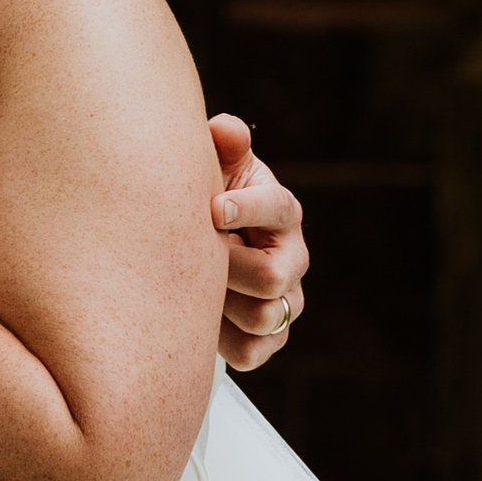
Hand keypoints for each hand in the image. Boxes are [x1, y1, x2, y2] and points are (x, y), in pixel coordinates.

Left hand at [207, 114, 308, 370]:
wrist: (197, 249)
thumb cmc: (205, 200)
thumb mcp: (213, 168)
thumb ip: (222, 146)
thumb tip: (223, 129)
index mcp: (282, 211)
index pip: (279, 208)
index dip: (246, 209)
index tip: (212, 209)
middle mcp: (293, 258)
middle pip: (270, 275)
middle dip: (225, 267)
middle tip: (190, 257)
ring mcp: (286, 301)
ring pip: (261, 317)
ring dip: (217, 303)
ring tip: (188, 286)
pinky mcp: (270, 340)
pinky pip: (249, 351)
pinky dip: (217, 339)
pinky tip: (195, 317)